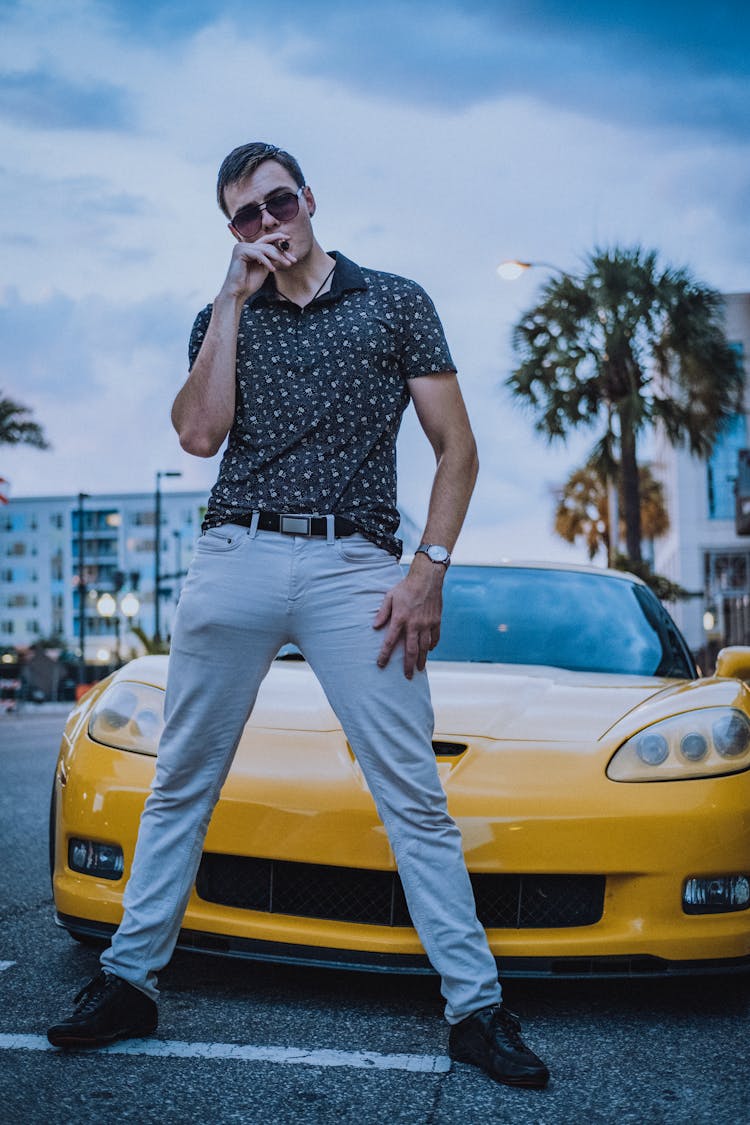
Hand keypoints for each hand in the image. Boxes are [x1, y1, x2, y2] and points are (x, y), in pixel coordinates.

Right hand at [218, 234, 296, 301]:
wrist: (238, 292)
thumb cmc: (249, 283)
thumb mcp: (264, 268)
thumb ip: (270, 259)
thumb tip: (282, 252)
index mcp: (250, 248)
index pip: (266, 240)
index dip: (278, 238)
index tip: (289, 240)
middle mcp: (244, 245)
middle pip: (267, 244)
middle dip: (282, 252)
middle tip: (292, 260)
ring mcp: (241, 247)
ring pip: (265, 249)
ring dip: (278, 257)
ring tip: (286, 264)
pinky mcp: (240, 252)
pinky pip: (258, 254)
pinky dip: (267, 262)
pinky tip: (272, 269)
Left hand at [373, 559, 443, 677]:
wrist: (427, 578)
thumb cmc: (406, 587)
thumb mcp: (390, 597)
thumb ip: (383, 612)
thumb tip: (375, 626)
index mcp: (400, 618)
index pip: (390, 641)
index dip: (385, 654)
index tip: (381, 664)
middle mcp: (414, 624)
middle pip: (411, 650)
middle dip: (408, 665)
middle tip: (407, 676)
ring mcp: (427, 623)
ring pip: (424, 647)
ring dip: (421, 659)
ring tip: (419, 669)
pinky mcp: (436, 621)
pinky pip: (435, 638)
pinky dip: (432, 646)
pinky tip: (429, 651)